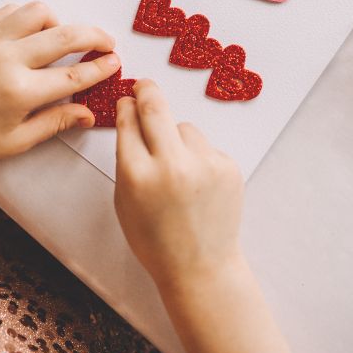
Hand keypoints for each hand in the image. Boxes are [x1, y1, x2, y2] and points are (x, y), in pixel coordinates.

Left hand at [0, 1, 120, 165]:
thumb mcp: (17, 140)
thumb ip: (56, 122)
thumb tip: (88, 113)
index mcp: (18, 92)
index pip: (72, 76)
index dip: (99, 68)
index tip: (115, 63)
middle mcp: (6, 61)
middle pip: (64, 36)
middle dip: (93, 36)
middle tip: (106, 43)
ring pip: (38, 12)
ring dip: (58, 22)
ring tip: (63, 40)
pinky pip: (13, 11)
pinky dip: (30, 18)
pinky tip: (34, 34)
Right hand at [114, 80, 245, 288]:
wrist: (199, 266)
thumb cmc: (155, 239)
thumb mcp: (124, 200)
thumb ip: (126, 158)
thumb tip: (130, 116)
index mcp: (137, 174)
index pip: (128, 121)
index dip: (125, 106)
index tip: (126, 99)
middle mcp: (170, 165)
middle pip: (155, 107)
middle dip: (147, 91)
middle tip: (143, 86)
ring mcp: (203, 165)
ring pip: (184, 127)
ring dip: (176, 137)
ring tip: (177, 171)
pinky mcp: (228, 167)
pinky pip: (205, 146)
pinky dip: (198, 156)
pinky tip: (196, 183)